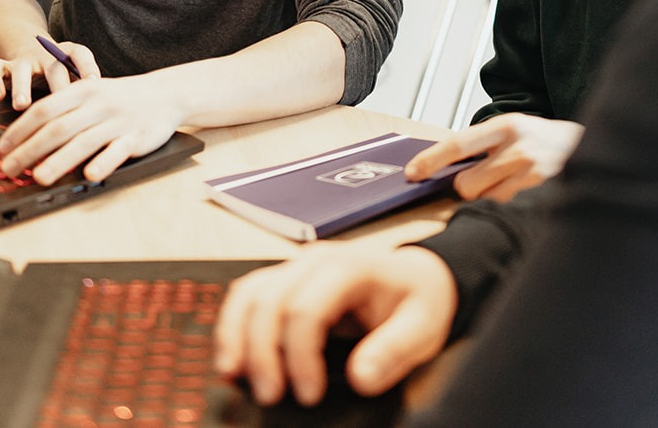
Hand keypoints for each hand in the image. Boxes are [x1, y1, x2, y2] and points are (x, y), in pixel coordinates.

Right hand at [0, 38, 100, 110]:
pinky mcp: (3, 65)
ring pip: (21, 69)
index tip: (95, 82)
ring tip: (22, 105)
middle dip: (55, 85)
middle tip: (60, 103)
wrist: (29, 49)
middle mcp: (46, 55)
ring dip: (22, 87)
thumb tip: (100, 127)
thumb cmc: (60, 74)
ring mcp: (23, 60)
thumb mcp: (74, 77)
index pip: (80, 54)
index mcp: (68, 54)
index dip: (87, 66)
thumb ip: (85, 94)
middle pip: (52, 67)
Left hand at [0, 73, 180, 184]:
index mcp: (82, 90)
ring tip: (38, 177)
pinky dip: (103, 163)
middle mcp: (98, 104)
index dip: (20, 129)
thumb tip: (27, 135)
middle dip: (29, 150)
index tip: (2, 147)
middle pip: (58, 128)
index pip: (44, 110)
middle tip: (9, 168)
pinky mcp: (137, 138)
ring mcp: (117, 121)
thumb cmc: (120, 97)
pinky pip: (117, 152)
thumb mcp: (91, 92)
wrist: (165, 94)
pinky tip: (88, 176)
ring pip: (83, 142)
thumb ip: (64, 109)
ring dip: (59, 161)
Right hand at [215, 244, 455, 406]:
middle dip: (263, 351)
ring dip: (237, 336)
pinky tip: (233, 357)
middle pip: (270, 300)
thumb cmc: (420, 298)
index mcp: (350, 267)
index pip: (307, 308)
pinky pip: (249, 295)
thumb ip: (395, 351)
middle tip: (270, 395)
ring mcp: (297, 267)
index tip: (308, 395)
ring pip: (250, 293)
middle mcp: (316, 260)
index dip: (300, 355)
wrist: (420, 276)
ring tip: (235, 375)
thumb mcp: (424, 326)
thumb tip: (361, 377)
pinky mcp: (286, 279)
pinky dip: (234, 325)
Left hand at [404, 114, 583, 201]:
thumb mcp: (518, 133)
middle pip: (467, 183)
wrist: (602, 149)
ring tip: (514, 187)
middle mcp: (519, 147)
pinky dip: (511, 208)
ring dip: (492, 200)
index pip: (458, 144)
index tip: (412, 173)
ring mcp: (534, 174)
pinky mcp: (545, 196)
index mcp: (507, 125)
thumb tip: (444, 166)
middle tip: (484, 183)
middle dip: (467, 189)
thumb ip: (486, 146)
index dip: (431, 160)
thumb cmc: (549, 144)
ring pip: (487, 201)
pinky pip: (509, 211)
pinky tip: (526, 196)